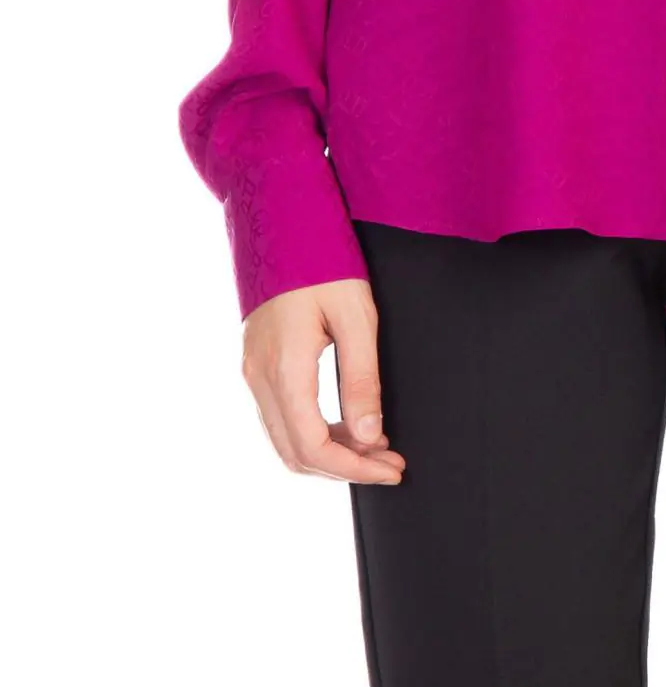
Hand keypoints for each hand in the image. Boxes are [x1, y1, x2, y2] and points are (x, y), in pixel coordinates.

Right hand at [241, 278, 406, 483]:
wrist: (280, 218)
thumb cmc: (322, 259)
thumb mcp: (356, 315)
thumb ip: (361, 378)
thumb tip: (369, 436)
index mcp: (284, 368)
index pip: (313, 447)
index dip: (355, 469)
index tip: (392, 469)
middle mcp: (258, 377)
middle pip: (295, 454)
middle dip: (345, 468)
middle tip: (391, 464)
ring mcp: (252, 371)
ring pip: (285, 440)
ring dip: (330, 453)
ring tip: (377, 447)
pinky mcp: (256, 363)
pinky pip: (280, 418)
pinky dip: (313, 433)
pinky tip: (348, 425)